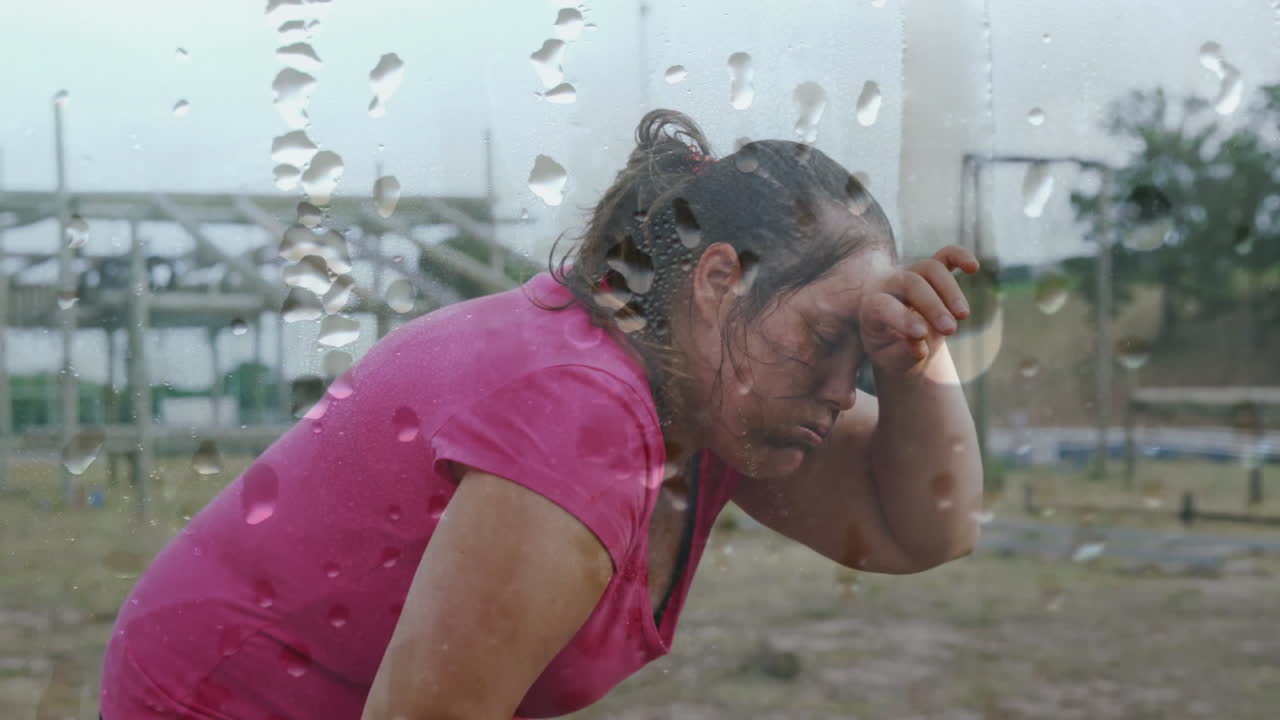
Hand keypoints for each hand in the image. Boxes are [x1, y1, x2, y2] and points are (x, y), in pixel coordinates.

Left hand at [858, 246, 979, 377]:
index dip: (903, 319)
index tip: (921, 335)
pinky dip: (960, 256)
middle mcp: (888, 285)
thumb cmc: (892, 352)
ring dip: (951, 291)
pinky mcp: (930, 272)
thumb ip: (905, 352)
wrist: (897, 341)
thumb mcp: (893, 359)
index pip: (884, 306)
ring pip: (931, 268)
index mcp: (872, 307)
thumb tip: (920, 340)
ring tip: (963, 316)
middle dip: (933, 306)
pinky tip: (973, 267)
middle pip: (911, 283)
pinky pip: (945, 257)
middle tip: (950, 331)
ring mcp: (910, 274)